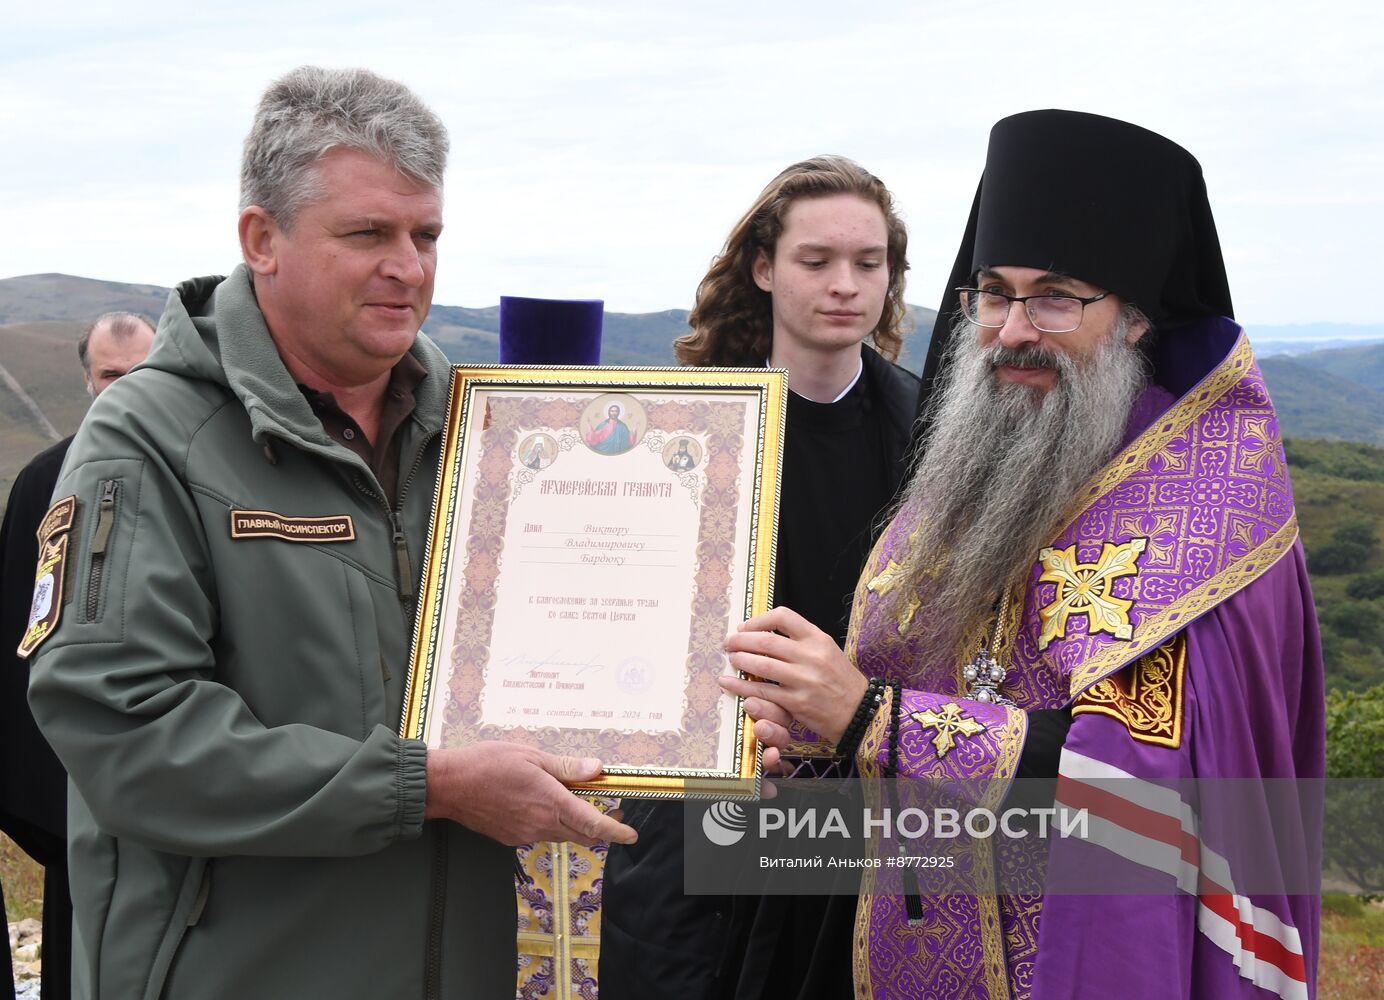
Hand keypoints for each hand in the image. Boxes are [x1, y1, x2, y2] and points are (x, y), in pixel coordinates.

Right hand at [425, 742, 636, 847]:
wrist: (449, 785)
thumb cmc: (486, 764)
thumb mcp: (531, 755)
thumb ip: (566, 767)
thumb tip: (595, 768)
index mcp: (551, 803)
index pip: (593, 825)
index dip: (616, 831)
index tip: (631, 834)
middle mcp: (541, 824)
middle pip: (582, 835)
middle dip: (601, 827)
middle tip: (612, 811)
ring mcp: (526, 834)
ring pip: (562, 835)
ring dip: (576, 825)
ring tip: (577, 802)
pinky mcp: (512, 838)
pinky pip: (542, 834)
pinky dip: (552, 824)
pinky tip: (544, 805)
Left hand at [719, 606, 868, 744]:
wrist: (860, 712)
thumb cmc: (841, 680)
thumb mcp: (827, 650)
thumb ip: (801, 640)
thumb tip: (766, 632)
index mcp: (818, 638)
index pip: (783, 617)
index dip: (758, 620)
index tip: (745, 627)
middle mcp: (811, 656)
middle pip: (766, 641)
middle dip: (741, 640)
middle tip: (729, 643)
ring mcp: (804, 680)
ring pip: (762, 665)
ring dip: (740, 660)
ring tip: (731, 659)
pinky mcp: (797, 703)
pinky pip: (763, 691)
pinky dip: (742, 686)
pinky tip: (730, 683)